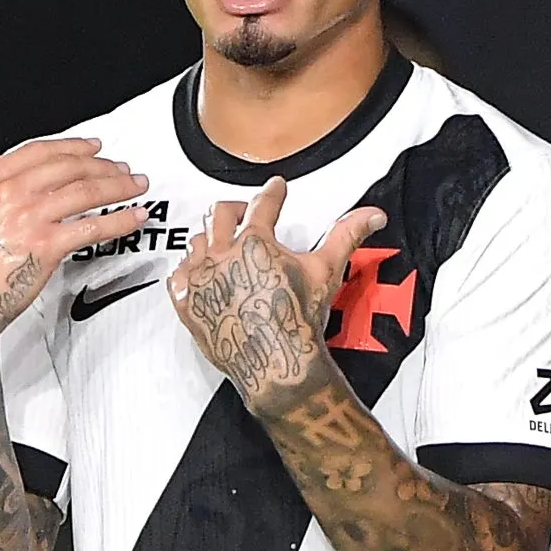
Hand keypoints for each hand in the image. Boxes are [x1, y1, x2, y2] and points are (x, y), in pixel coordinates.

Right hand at [0, 138, 150, 349]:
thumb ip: (9, 189)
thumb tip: (54, 177)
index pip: (41, 151)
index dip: (74, 146)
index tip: (95, 147)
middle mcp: (8, 194)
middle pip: (68, 167)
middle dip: (103, 165)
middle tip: (123, 169)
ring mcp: (27, 218)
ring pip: (86, 191)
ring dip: (118, 185)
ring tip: (135, 186)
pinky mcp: (46, 246)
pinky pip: (93, 226)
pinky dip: (121, 219)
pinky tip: (134, 216)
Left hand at [165, 177, 384, 411]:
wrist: (276, 363)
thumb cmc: (298, 319)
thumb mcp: (326, 271)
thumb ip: (346, 235)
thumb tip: (372, 214)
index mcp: (255, 243)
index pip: (263, 205)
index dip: (272, 193)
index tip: (275, 188)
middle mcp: (222, 256)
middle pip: (220, 215)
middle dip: (235, 209)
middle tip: (244, 211)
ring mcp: (200, 279)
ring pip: (197, 242)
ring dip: (210, 238)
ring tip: (221, 242)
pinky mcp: (185, 303)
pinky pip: (178, 274)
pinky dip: (189, 269)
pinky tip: (199, 271)